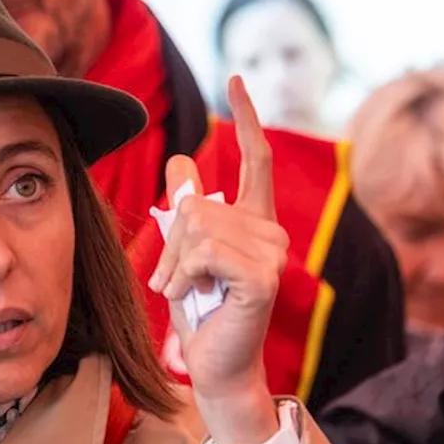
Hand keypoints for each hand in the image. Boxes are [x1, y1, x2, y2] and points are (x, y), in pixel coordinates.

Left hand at [147, 75, 286, 443]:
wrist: (214, 366)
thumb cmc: (200, 313)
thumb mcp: (184, 254)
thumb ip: (187, 210)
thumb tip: (182, 158)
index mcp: (255, 222)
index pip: (255, 159)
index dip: (246, 118)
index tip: (236, 77)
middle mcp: (270, 231)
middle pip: (198, 202)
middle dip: (171, 242)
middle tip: (174, 280)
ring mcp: (272, 253)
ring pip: (196, 224)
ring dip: (175, 264)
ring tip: (186, 291)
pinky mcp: (262, 277)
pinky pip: (204, 252)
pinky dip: (183, 276)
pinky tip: (192, 298)